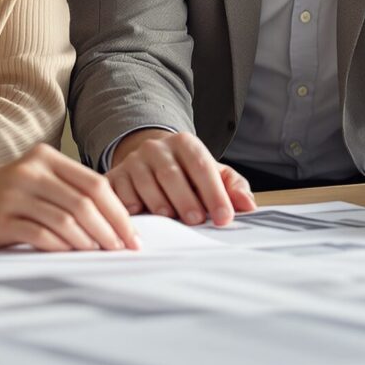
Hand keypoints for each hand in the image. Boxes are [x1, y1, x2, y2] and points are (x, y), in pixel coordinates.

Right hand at [0, 144, 138, 251]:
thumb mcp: (33, 183)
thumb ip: (66, 193)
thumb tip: (113, 223)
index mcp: (45, 158)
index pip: (95, 183)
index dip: (119, 211)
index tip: (133, 236)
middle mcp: (31, 170)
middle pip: (85, 201)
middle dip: (111, 229)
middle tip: (123, 250)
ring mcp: (14, 193)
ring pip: (66, 218)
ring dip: (90, 241)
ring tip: (102, 255)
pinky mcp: (0, 218)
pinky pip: (41, 234)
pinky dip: (61, 248)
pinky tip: (72, 257)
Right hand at [107, 129, 256, 226]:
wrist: (150, 162)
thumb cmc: (187, 174)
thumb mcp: (213, 174)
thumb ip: (233, 187)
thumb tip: (248, 205)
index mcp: (185, 143)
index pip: (202, 166)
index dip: (214, 193)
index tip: (224, 217)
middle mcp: (156, 148)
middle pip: (171, 174)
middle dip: (185, 199)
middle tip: (196, 220)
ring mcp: (133, 161)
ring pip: (145, 182)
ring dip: (159, 204)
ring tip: (171, 220)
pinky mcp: (115, 177)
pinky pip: (121, 192)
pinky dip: (130, 207)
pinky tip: (141, 220)